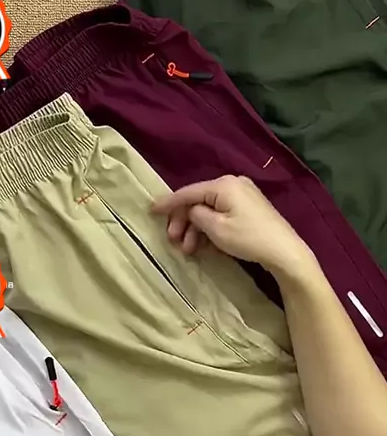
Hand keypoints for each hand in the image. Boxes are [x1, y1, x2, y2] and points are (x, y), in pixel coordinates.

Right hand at [152, 175, 316, 279]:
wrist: (285, 252)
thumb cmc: (248, 238)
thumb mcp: (216, 228)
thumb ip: (196, 215)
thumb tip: (190, 210)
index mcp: (223, 185)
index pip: (188, 192)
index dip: (168, 203)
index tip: (151, 211)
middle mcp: (233, 184)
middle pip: (198, 201)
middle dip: (183, 222)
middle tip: (174, 241)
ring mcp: (243, 195)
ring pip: (209, 210)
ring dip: (196, 229)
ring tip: (189, 250)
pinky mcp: (249, 208)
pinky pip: (222, 214)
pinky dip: (210, 229)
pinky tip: (204, 245)